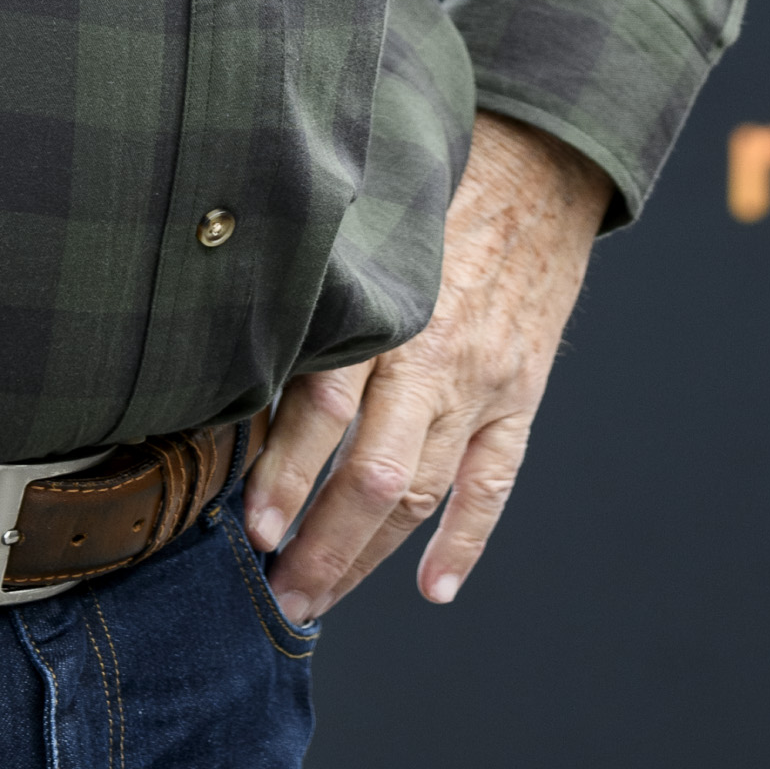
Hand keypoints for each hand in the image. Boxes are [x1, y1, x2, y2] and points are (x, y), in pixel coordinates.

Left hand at [246, 110, 608, 620]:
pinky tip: (434, 587)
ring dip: (370, 556)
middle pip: (373, 473)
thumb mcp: (361, 227)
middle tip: (277, 593)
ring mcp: (485, 383)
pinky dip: (466, 541)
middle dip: (320, 544)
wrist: (537, 171)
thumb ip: (314, 295)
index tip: (249, 528)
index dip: (284, 474)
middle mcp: (437, 353)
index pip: (325, 407)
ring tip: (321, 596)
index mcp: (387, 306)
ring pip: (424, 491)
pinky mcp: (521, 398)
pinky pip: (494, 484)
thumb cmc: (427, 194)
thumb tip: (232, 359)